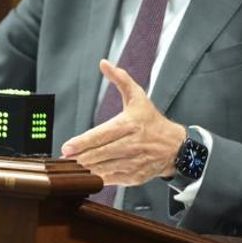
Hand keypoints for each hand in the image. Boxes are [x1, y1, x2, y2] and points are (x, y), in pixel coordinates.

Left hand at [60, 60, 185, 185]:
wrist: (177, 147)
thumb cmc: (152, 122)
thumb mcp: (138, 98)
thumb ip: (120, 80)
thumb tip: (104, 63)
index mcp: (130, 125)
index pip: (102, 134)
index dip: (83, 142)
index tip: (67, 147)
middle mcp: (132, 145)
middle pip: (101, 153)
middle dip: (81, 157)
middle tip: (64, 159)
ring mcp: (134, 162)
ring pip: (105, 168)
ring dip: (86, 170)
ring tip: (71, 169)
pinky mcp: (135, 177)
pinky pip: (113, 179)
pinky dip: (98, 179)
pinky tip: (86, 177)